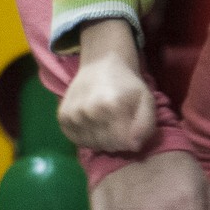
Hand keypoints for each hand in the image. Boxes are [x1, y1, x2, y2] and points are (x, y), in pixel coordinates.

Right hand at [57, 19, 155, 153]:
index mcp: (111, 106)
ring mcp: (72, 115)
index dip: (131, 139)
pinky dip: (88, 137)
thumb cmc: (127, 83)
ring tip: (106, 122)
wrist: (100, 63)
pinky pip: (78, 141)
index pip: (123, 144)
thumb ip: (146, 125)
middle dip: (118, 140)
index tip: (131, 126)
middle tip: (119, 122)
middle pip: (108, 146)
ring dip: (103, 140)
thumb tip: (134, 146)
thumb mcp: (146, 99)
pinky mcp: (62, 118)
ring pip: (93, 145)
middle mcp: (88, 112)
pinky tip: (93, 123)